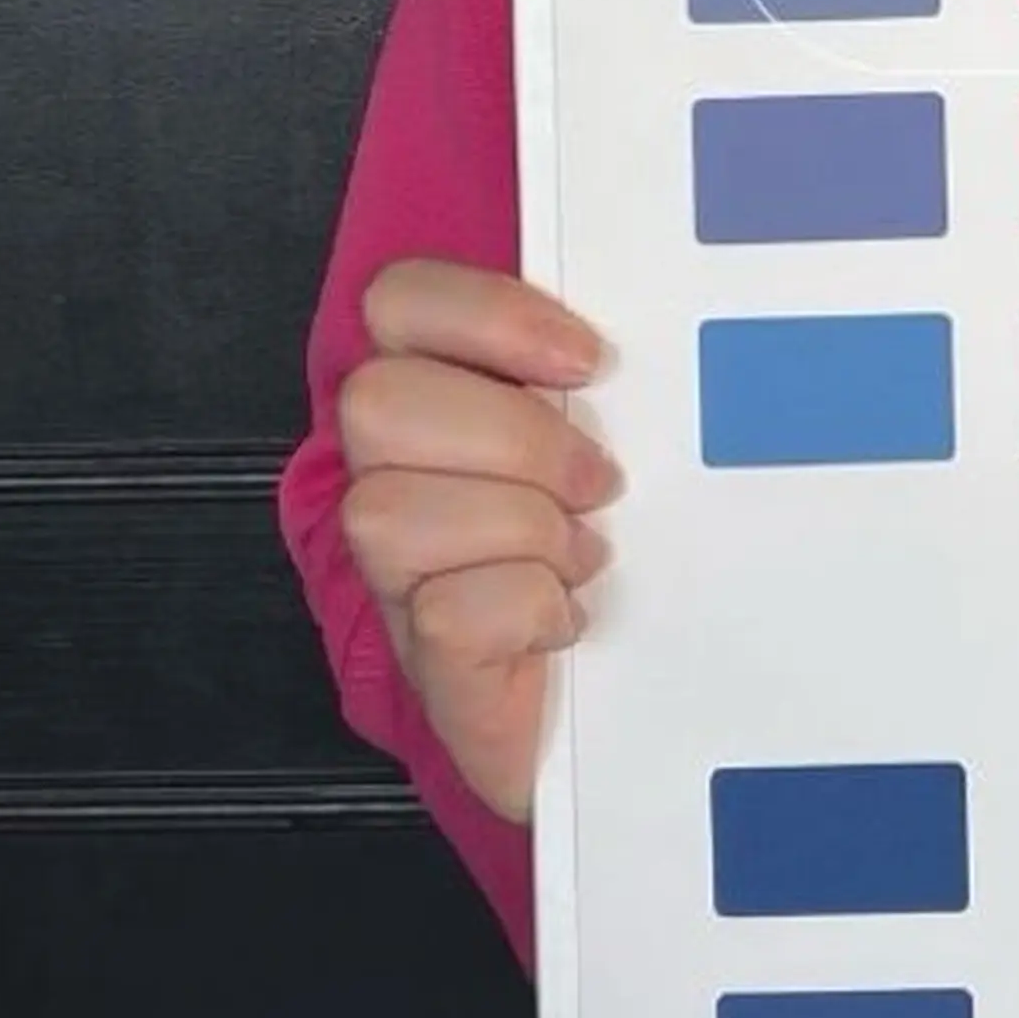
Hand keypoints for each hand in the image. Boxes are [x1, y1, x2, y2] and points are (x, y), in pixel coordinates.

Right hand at [333, 259, 623, 817]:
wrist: (629, 715)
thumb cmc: (622, 558)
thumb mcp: (619, 441)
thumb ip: (603, 381)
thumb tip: (640, 338)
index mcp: (438, 405)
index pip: (399, 301)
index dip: (486, 316)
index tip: (585, 363)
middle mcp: (392, 481)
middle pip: (378, 403)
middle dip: (513, 437)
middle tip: (596, 483)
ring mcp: (396, 578)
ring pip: (388, 513)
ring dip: (520, 528)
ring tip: (579, 555)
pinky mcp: (429, 666)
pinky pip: (447, 612)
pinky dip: (529, 609)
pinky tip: (565, 618)